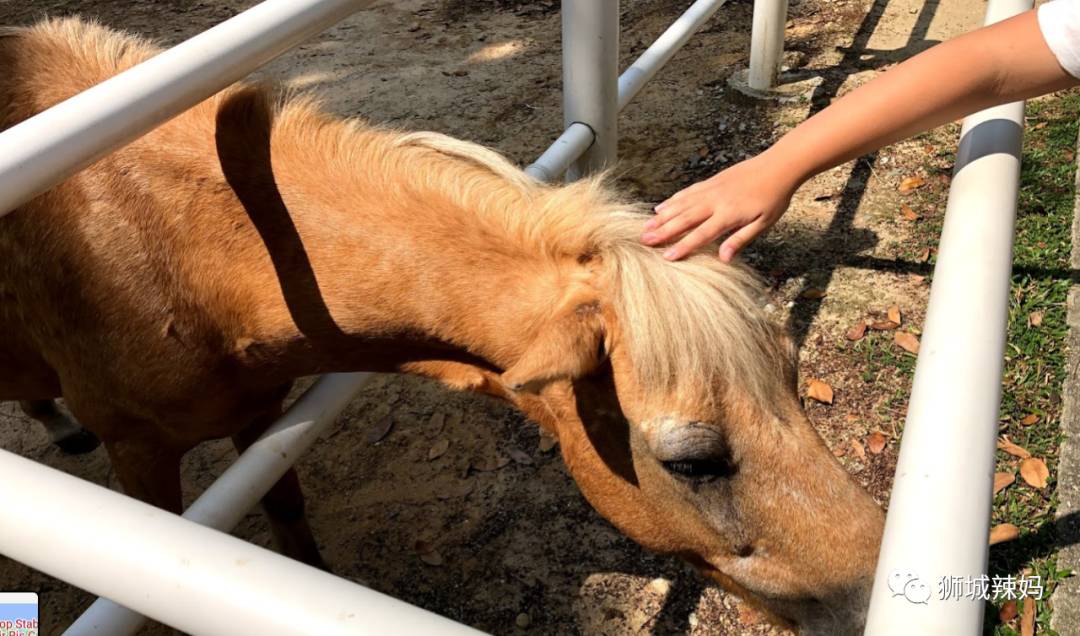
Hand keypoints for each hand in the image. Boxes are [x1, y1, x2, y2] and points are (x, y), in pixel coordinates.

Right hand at [641, 153, 797, 261]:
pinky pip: (686, 192)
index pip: (701, 234)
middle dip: (663, 231)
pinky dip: (671, 200)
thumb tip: (724, 259)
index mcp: (728, 214)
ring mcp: (710, 189)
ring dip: (662, 216)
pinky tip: (660, 207)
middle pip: (684, 218)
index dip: (683, 246)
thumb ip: (741, 239)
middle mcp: (715, 201)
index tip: (667, 257)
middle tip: (644, 241)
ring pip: (680, 204)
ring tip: (646, 227)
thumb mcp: (764, 223)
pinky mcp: (710, 181)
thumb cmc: (774, 198)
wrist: (778, 166)